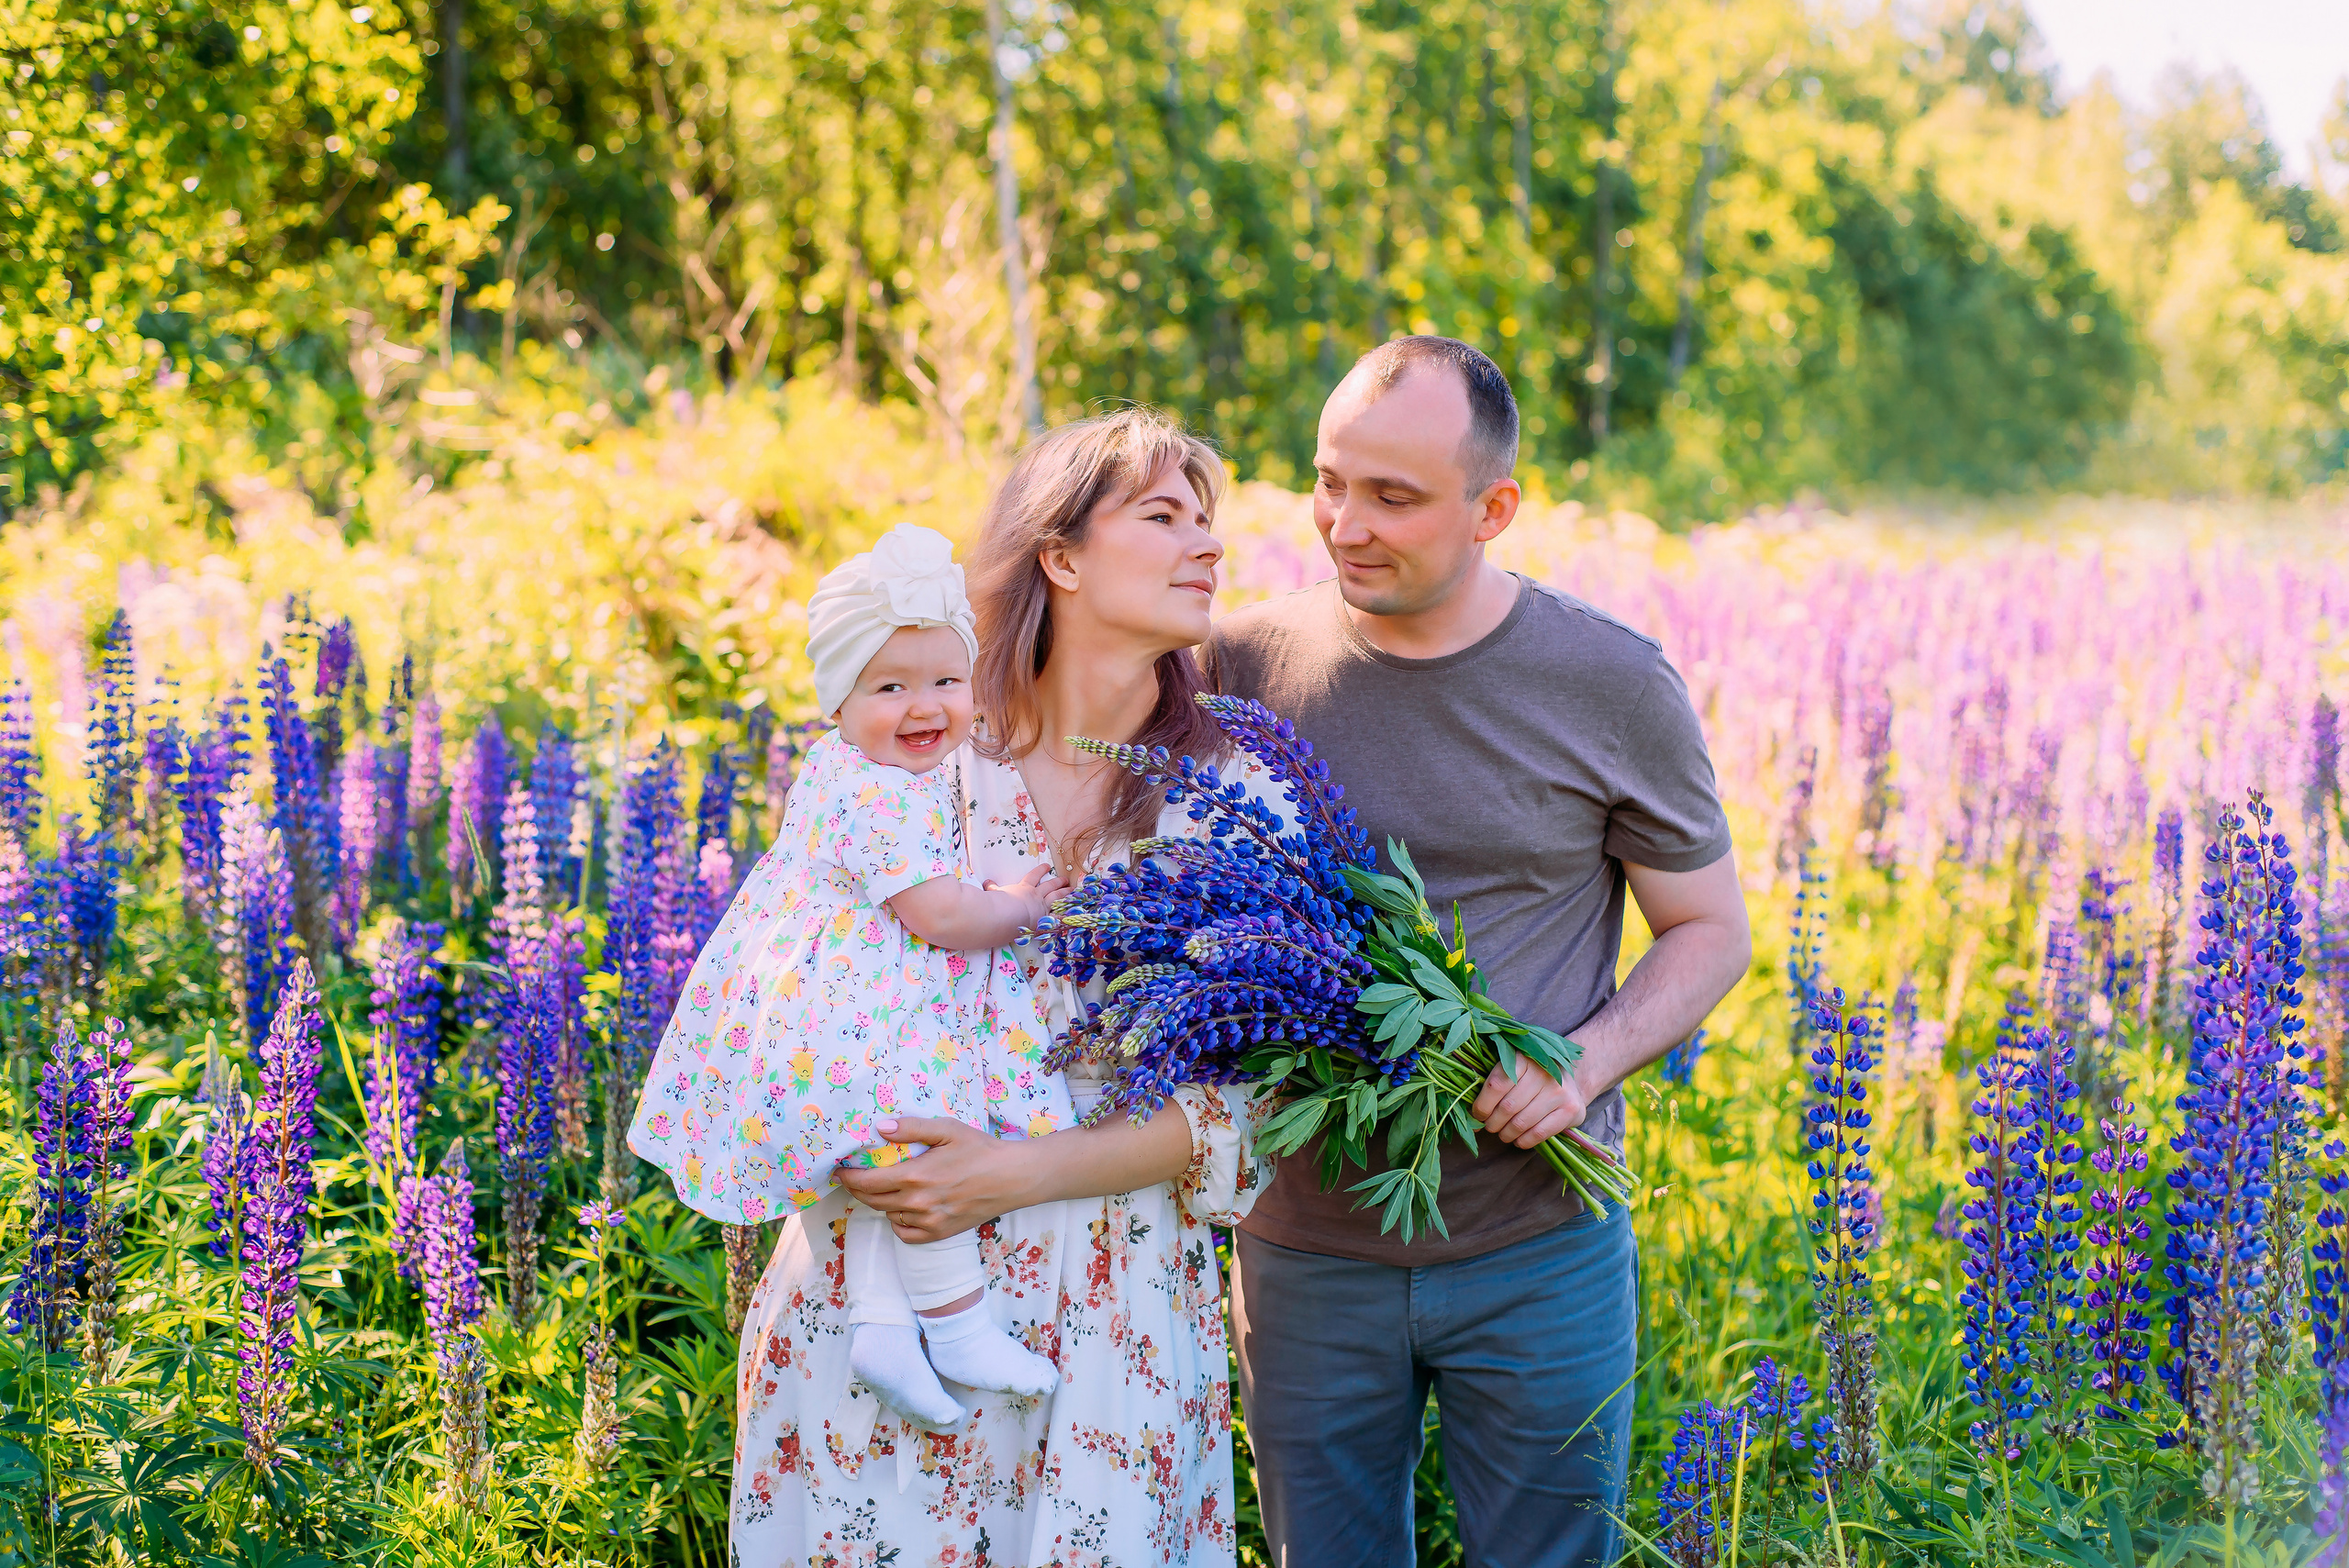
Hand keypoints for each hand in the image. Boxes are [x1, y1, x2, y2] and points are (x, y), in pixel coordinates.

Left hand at [835, 1116, 1027, 1242]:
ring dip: (880, 1204)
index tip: (840, 1170)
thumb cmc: (980, 1150)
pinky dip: (898, 1223)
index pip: (867, 1182)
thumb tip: (880, 1127)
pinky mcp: (939, 1234)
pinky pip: (906, 1234)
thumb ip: (911, 1127)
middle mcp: (918, 1203)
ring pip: (889, 1216)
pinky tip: (902, 1210)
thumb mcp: (947, 1130)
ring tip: (881, 1189)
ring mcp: (929, 1222)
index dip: (848, 1177)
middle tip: (852, 1178)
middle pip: (872, 1201)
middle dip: (857, 1189)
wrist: (1012, 1178)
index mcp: (915, 1177)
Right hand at [990, 863, 1068, 929]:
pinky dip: (1066, 916)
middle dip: (1058, 882)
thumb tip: (986, 882)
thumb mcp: (994, 893)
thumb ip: (992, 888)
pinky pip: (1058, 918)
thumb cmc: (998, 903)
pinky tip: (1074, 914)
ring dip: (1065, 893)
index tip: (1047, 866)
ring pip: (1057, 898)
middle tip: (1065, 878)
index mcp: (1024, 888)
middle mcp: (1036, 896)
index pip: (1034, 876)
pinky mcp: (1045, 920)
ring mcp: (1042, 908)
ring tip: (1072, 890)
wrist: (1005, 916)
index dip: (1041, 870)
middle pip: (1050, 886)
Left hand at [1472, 1058, 1589, 1149]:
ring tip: (1503, 1134)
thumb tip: (1470, 1117)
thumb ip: (1493, 1087)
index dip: (1482, 1105)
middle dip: (1493, 1123)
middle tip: (1490, 1127)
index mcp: (1523, 1058)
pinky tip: (1518, 1139)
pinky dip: (1523, 1141)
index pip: (1496, 1085)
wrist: (1571, 1083)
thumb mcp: (1514, 1071)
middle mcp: (1543, 1072)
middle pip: (1507, 1107)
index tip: (1478, 1115)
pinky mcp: (1570, 1110)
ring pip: (1521, 1122)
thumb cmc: (1532, 1079)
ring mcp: (1559, 1091)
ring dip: (1506, 1134)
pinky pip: (1539, 1133)